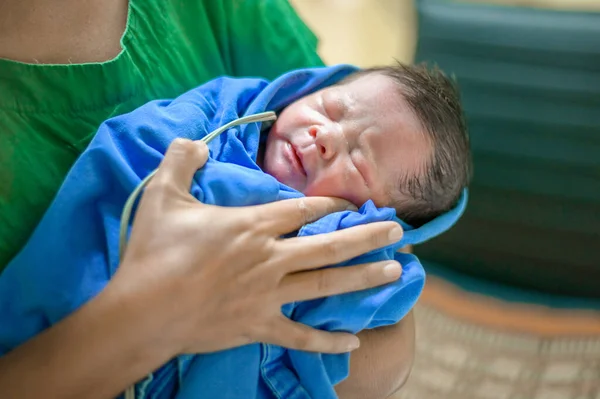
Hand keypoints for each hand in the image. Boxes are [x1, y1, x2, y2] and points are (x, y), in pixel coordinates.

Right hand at [115, 138, 404, 355]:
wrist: (141, 312)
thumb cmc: (153, 253)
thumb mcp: (162, 197)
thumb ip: (181, 162)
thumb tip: (196, 140)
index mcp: (252, 226)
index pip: (305, 210)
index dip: (334, 205)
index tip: (355, 204)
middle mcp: (270, 258)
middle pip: (330, 245)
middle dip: (368, 236)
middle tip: (400, 233)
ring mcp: (268, 295)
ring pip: (327, 285)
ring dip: (364, 278)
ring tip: (395, 273)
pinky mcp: (259, 326)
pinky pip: (301, 335)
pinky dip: (328, 341)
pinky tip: (354, 343)